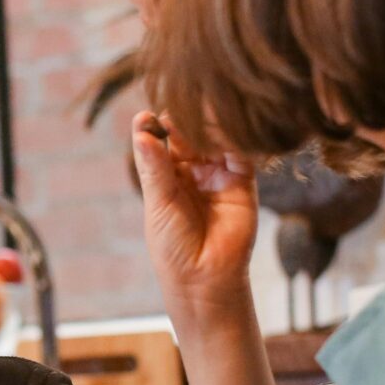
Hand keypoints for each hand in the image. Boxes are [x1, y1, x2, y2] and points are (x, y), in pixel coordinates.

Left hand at [131, 111, 259, 319]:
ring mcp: (219, 172)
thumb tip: (141, 128)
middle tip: (175, 104)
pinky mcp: (243, 179)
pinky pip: (240, 151)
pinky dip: (231, 137)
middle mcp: (193, 170)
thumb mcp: (159, 202)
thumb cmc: (173, 247)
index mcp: (167, 175)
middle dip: (182, 118)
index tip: (146, 115)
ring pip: (214, 138)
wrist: (205, 280)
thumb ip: (154, 165)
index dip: (156, 125)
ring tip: (197, 111)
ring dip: (207, 124)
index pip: (162, 140)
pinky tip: (220, 127)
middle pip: (189, 133)